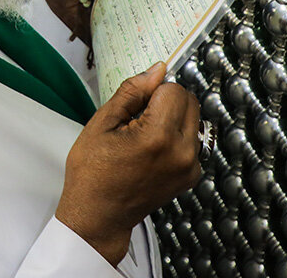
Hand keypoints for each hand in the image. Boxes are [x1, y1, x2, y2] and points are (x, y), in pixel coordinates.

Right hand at [56, 62, 201, 264]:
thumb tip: (157, 70)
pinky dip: (176, 136)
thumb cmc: (92, 172)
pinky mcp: (192, 175)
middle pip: (189, 101)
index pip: (173, 89)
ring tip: (144, 136)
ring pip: (193, 118)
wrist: (98, 216)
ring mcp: (190, 167)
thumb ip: (132, 91)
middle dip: (167, 100)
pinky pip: (192, 139)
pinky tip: (152, 150)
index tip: (135, 106)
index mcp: (158, 137)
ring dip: (173, 118)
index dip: (152, 91)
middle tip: (139, 118)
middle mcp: (182, 152)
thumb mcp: (102, 123)